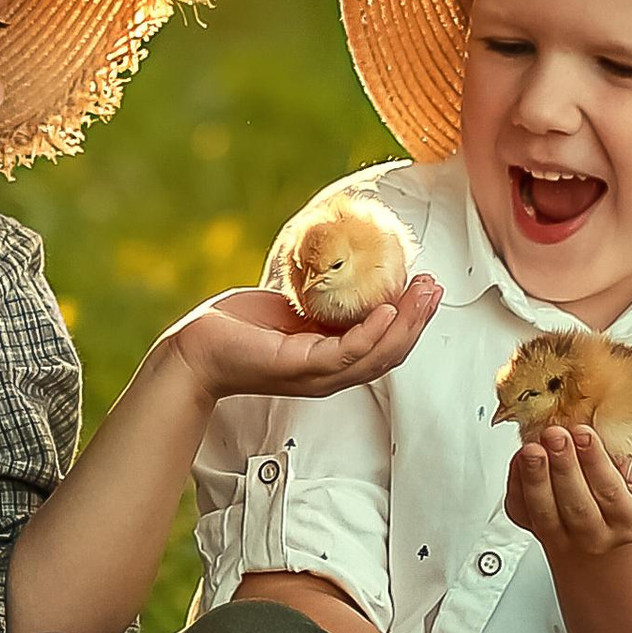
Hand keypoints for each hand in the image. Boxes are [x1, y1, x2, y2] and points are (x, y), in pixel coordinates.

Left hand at [168, 275, 441, 407]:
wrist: (196, 349)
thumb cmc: (237, 329)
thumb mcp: (291, 306)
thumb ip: (320, 295)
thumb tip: (341, 259)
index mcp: (331, 359)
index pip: (384, 346)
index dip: (412, 321)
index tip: (427, 288)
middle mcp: (329, 372)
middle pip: (390, 353)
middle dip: (419, 320)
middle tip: (435, 287)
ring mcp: (316, 373)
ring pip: (376, 355)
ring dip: (406, 324)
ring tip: (422, 294)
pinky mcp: (298, 366)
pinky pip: (345, 352)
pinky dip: (371, 332)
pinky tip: (386, 310)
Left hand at [505, 420, 631, 557]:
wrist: (607, 527)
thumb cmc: (631, 496)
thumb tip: (628, 466)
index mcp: (630, 521)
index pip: (611, 493)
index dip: (595, 462)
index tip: (584, 433)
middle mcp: (597, 535)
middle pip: (577, 505)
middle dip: (563, 466)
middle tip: (555, 435)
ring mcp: (563, 536)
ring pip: (545, 512)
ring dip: (536, 477)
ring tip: (533, 449)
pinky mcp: (534, 528)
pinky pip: (521, 511)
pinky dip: (517, 484)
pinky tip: (520, 460)